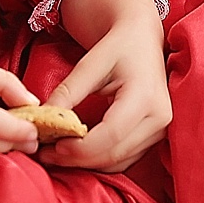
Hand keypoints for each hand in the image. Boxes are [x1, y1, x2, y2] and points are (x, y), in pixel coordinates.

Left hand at [40, 20, 171, 173]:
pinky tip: (76, 151)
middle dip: (77, 159)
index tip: (52, 146)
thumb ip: (68, 92)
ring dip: (86, 163)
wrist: (142, 39)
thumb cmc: (119, 47)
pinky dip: (98, 160)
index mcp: (145, 96)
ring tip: (55, 153)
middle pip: (114, 153)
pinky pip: (124, 159)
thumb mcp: (90, 63)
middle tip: (45, 153)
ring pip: (119, 162)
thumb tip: (43, 119)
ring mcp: (160, 130)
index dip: (80, 147)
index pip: (111, 133)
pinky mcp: (155, 137)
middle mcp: (159, 117)